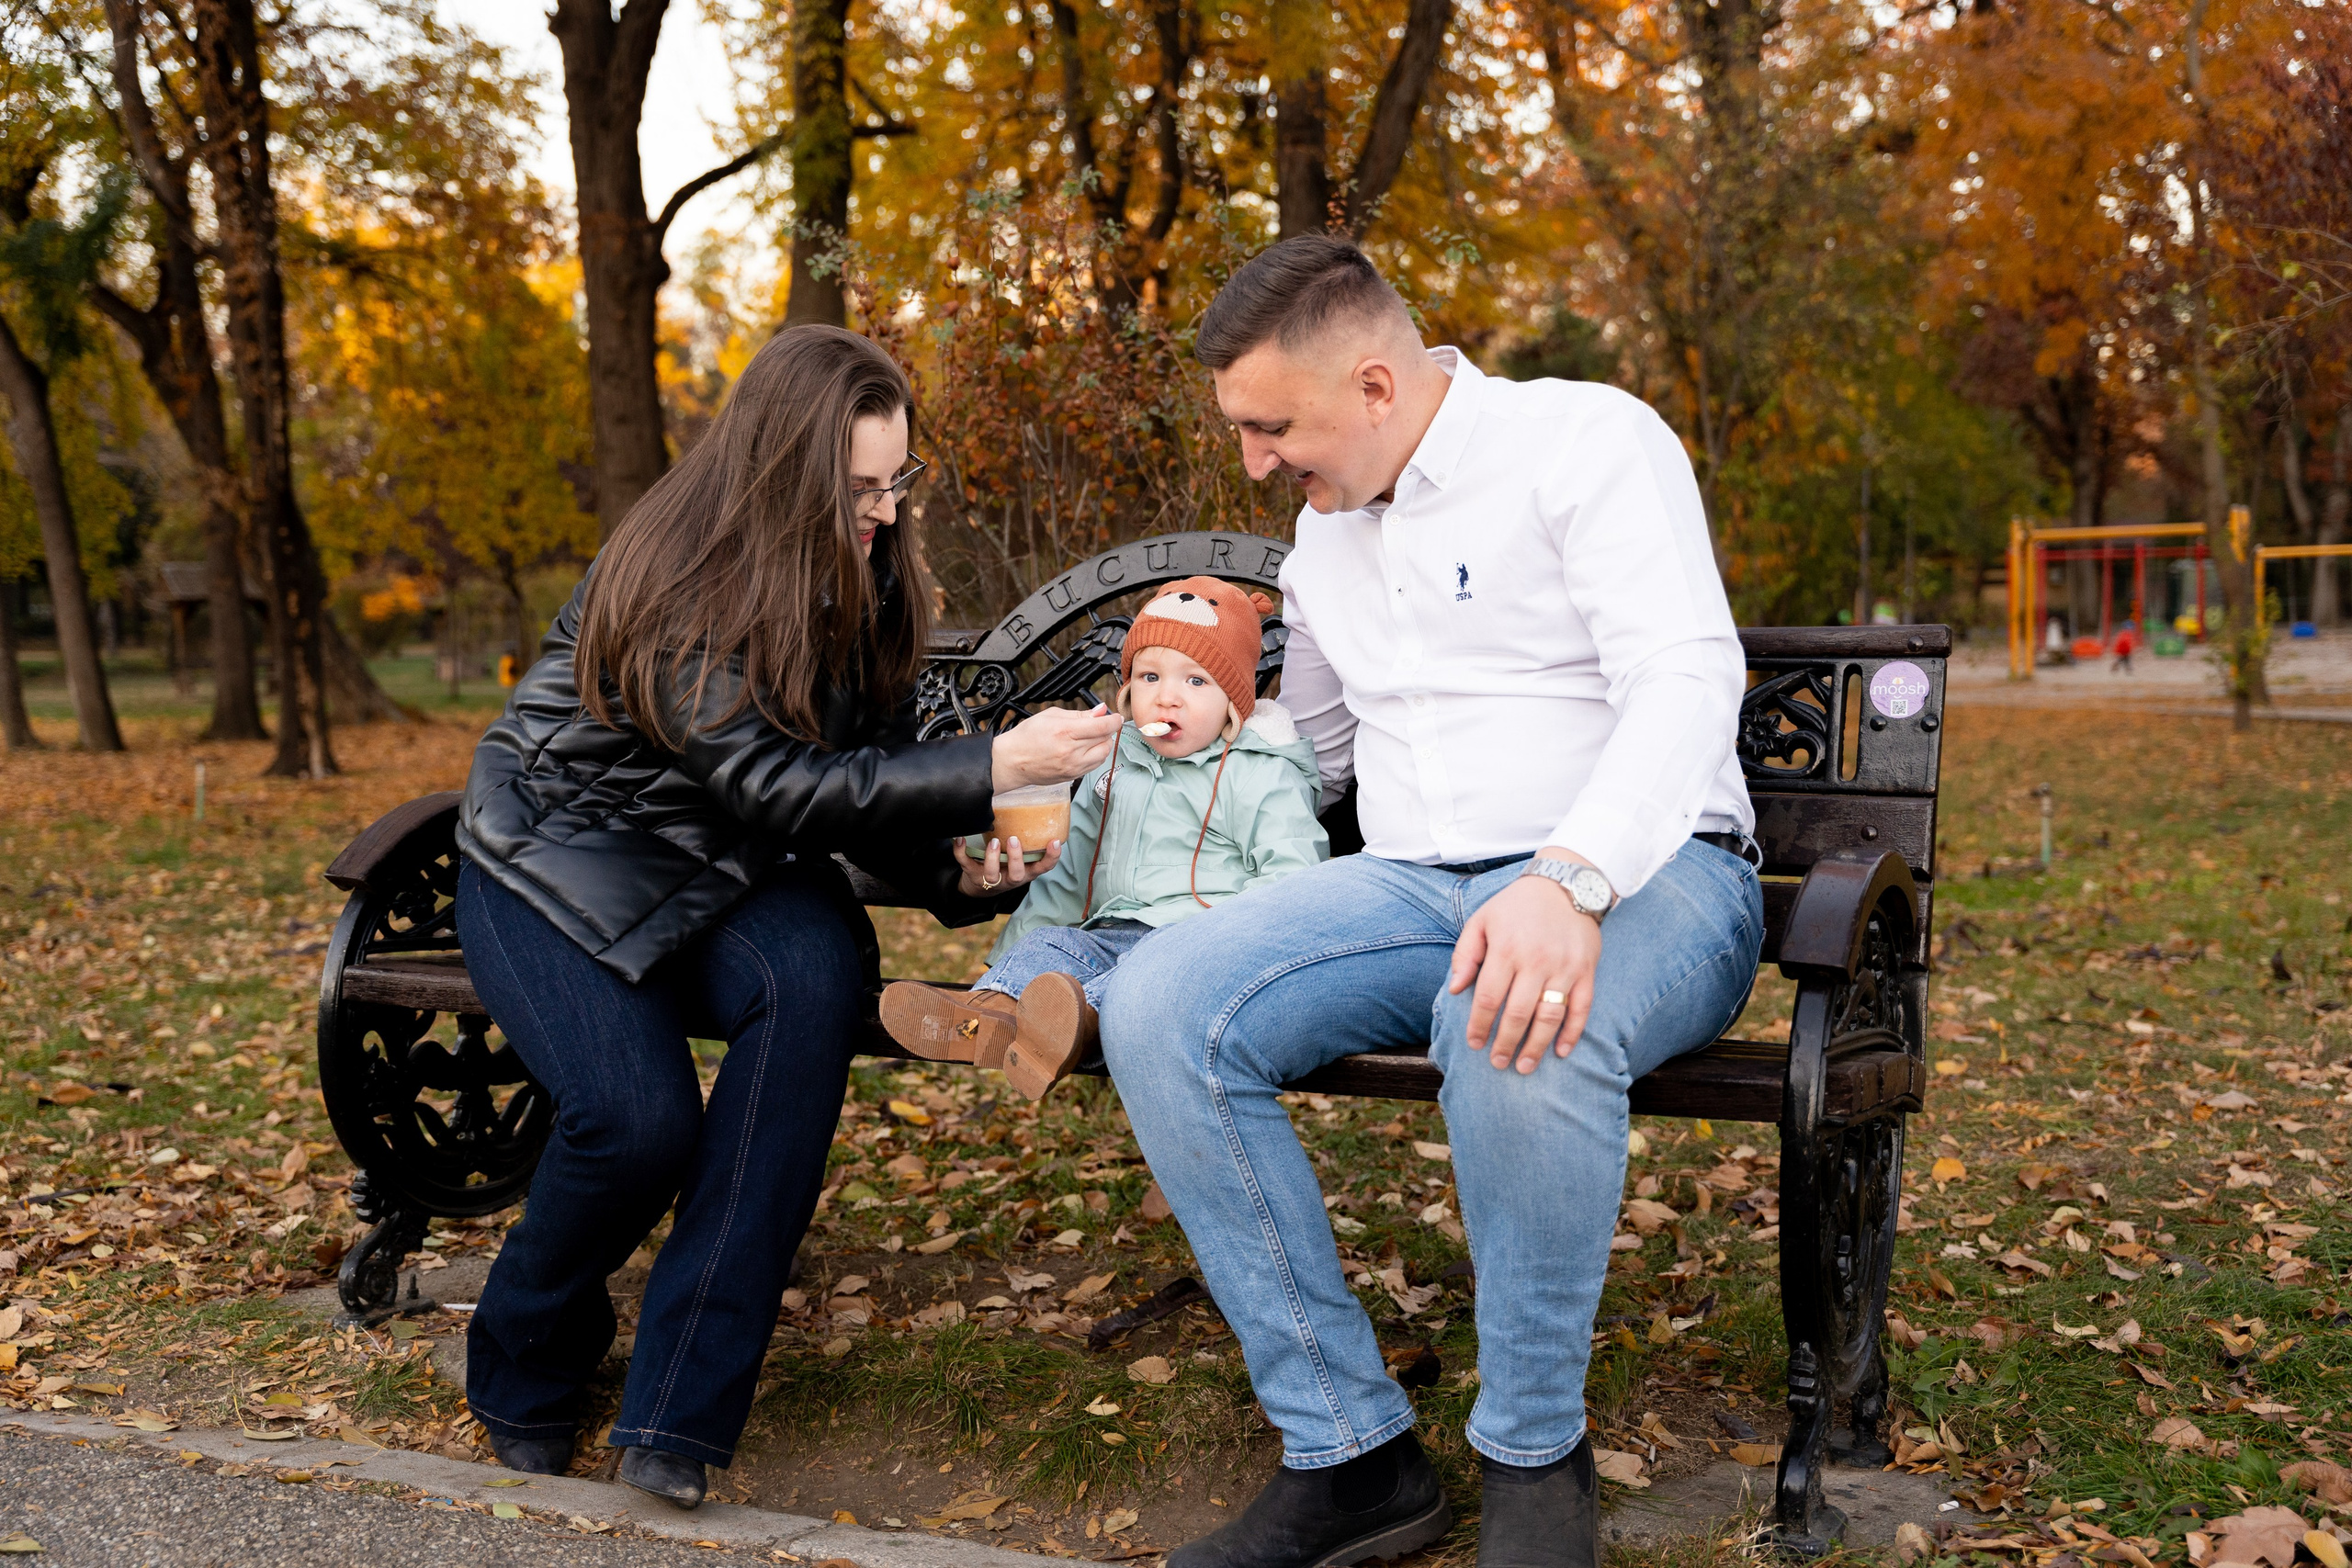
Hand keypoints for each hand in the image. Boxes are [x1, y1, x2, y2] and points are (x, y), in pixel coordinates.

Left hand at [956, 835, 1063, 896]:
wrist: (981, 885)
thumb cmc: (1006, 865)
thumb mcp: (1021, 858)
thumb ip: (1029, 842)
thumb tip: (1037, 808)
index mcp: (1026, 871)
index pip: (1043, 868)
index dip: (1051, 857)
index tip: (1054, 842)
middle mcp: (1010, 878)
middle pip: (1016, 875)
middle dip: (1016, 858)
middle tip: (1013, 839)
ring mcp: (990, 879)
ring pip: (992, 874)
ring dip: (992, 858)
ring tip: (994, 841)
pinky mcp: (972, 874)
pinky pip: (965, 864)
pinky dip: (960, 851)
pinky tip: (959, 838)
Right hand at [991, 704, 1120, 791]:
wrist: (1013, 761)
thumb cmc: (1028, 737)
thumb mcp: (1051, 715)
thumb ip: (1079, 714)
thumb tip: (1101, 710)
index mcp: (1065, 732)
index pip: (1102, 727)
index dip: (1114, 720)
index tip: (1116, 717)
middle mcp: (1071, 752)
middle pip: (1106, 740)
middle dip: (1106, 731)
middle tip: (1098, 725)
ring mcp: (1073, 767)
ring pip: (1104, 754)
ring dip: (1102, 744)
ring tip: (1089, 738)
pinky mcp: (1073, 777)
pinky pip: (1095, 765)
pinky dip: (1095, 756)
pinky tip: (1084, 750)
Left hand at [1447, 851, 1604, 1072]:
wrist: (1566, 883)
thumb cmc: (1516, 905)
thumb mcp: (1482, 920)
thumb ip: (1466, 954)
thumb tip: (1457, 989)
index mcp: (1507, 950)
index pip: (1489, 998)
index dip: (1479, 1025)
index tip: (1473, 1044)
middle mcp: (1536, 961)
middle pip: (1518, 1014)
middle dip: (1505, 1044)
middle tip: (1497, 1063)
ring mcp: (1565, 968)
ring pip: (1549, 1017)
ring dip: (1536, 1047)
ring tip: (1524, 1066)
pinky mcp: (1587, 971)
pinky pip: (1582, 1008)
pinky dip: (1573, 1033)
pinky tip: (1561, 1052)